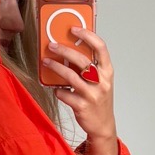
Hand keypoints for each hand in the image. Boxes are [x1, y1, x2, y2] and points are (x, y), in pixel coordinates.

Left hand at [41, 27, 115, 143]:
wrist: (103, 125)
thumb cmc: (99, 100)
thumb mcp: (101, 81)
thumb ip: (91, 66)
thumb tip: (71, 48)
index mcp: (107, 72)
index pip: (100, 47)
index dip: (87, 35)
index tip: (73, 29)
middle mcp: (102, 82)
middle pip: (81, 60)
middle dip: (64, 50)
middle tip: (52, 45)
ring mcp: (92, 94)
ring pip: (70, 76)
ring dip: (55, 67)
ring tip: (46, 61)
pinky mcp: (82, 106)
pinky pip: (65, 94)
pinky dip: (58, 90)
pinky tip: (55, 89)